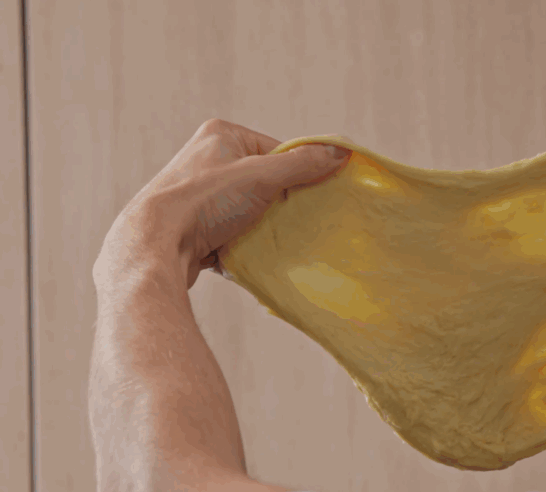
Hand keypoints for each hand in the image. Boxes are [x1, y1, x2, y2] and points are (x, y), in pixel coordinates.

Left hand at [95, 119, 351, 289]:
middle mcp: (207, 158)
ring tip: (265, 239)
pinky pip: (233, 231)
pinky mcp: (194, 224)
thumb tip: (341, 152)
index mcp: (221, 134)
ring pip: (251, 209)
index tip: (305, 198)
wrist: (156, 245)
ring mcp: (198, 192)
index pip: (278, 151)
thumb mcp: (263, 176)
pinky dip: (243, 243)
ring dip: (262, 227)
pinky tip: (245, 252)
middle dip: (279, 205)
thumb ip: (302, 164)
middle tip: (289, 222)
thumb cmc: (205, 201)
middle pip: (266, 182)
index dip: (296, 175)